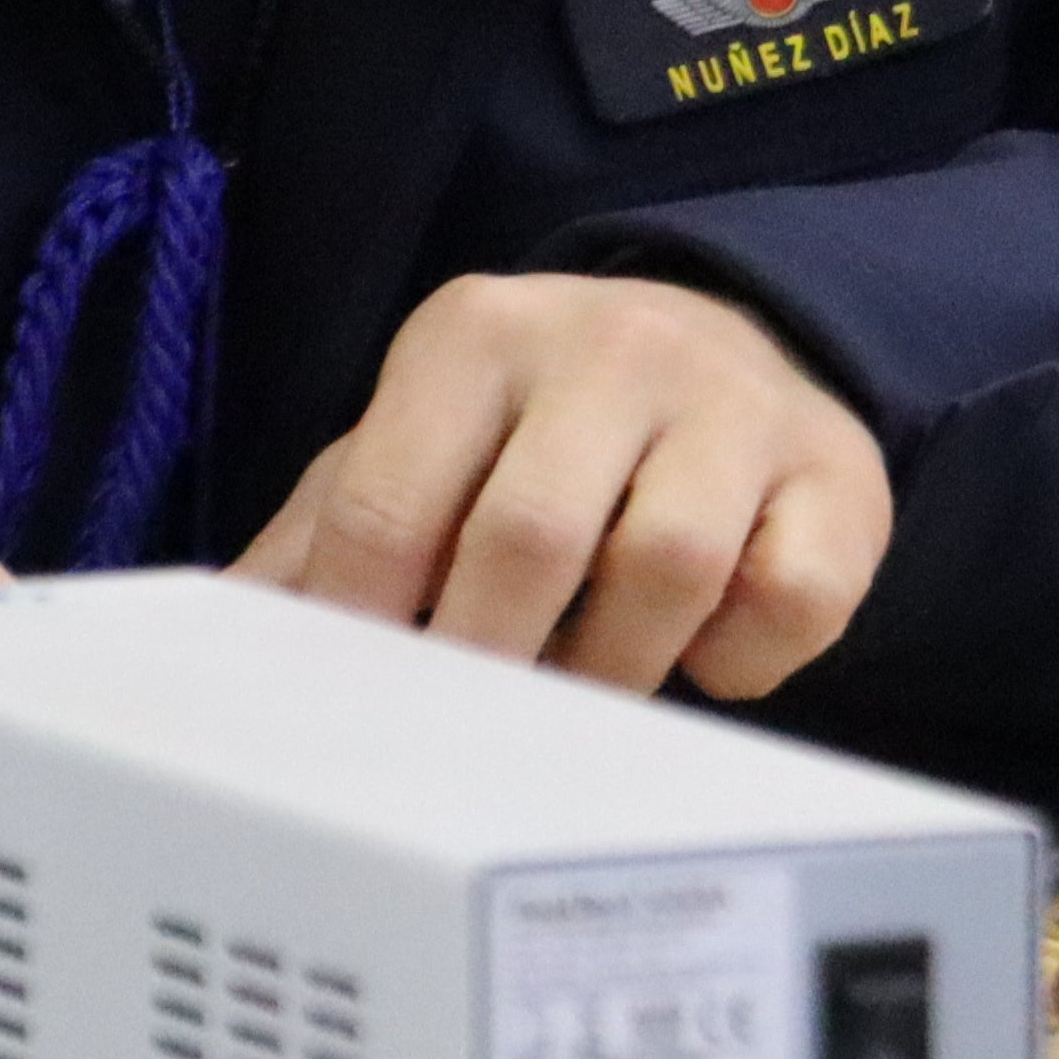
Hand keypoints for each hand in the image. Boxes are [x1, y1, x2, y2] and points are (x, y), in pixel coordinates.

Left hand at [234, 274, 887, 698]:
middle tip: (477, 724)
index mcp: (473, 334)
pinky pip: (787, 601)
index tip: (357, 707)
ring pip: (665, 570)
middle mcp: (608, 345)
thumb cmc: (539, 425)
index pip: (388, 503)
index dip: (363, 628)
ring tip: (584, 689)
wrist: (736, 342)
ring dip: (612, 669)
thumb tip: (220, 642)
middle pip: (527, 540)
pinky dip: (736, 662)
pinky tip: (700, 651)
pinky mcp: (838, 472)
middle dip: (491, 659)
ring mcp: (734, 404)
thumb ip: (325, 536)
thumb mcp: (422, 442)